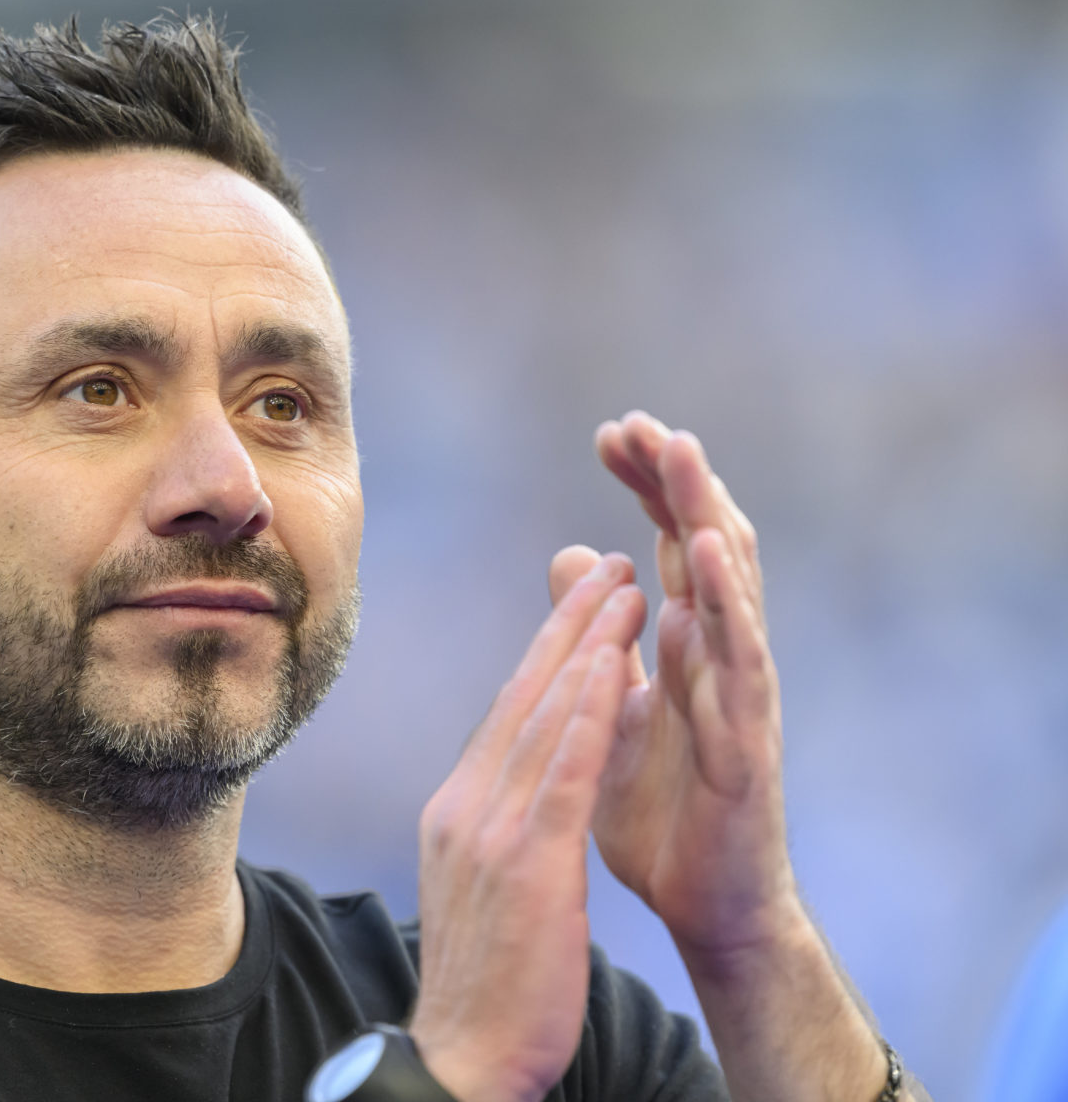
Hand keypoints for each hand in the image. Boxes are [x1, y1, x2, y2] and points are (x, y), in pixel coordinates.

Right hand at [411, 554, 647, 1101]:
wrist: (463, 1060)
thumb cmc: (488, 984)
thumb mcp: (485, 887)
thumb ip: (499, 826)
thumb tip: (514, 788)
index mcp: (459, 810)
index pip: (508, 715)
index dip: (548, 654)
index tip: (581, 606)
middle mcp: (466, 805)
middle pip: (522, 697)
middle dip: (567, 627)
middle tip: (603, 565)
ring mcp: (490, 830)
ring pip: (542, 718)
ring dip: (584, 647)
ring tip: (620, 589)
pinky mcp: (525, 863)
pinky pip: (561, 771)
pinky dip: (586, 712)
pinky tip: (613, 666)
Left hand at [583, 410, 800, 962]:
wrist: (702, 904)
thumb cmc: (663, 808)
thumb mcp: (613, 705)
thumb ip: (600, 635)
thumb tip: (575, 557)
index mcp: (684, 643)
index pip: (673, 542)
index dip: (647, 486)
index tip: (611, 433)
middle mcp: (719, 654)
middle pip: (707, 544)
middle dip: (675, 480)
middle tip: (639, 422)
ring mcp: (740, 693)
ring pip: (735, 586)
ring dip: (708, 515)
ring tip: (682, 451)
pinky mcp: (750, 741)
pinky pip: (745, 663)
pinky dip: (731, 604)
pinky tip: (710, 554)